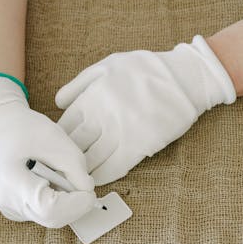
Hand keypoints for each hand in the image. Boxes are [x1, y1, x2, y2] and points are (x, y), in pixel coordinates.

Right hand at [0, 77, 96, 227]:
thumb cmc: (23, 129)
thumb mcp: (56, 139)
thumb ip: (76, 168)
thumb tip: (87, 191)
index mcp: (10, 181)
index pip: (49, 209)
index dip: (75, 205)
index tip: (90, 193)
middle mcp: (6, 201)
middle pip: (51, 217)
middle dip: (74, 203)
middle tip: (80, 181)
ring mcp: (9, 208)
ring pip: (50, 217)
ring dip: (65, 201)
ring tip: (58, 174)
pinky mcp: (15, 210)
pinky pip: (43, 214)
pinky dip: (55, 200)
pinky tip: (49, 180)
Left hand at [55, 35, 235, 185]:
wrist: (184, 79)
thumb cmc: (146, 70)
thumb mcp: (108, 65)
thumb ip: (80, 83)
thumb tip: (58, 103)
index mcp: (92, 95)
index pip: (65, 126)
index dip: (59, 140)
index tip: (60, 148)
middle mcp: (102, 115)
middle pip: (75, 145)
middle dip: (68, 158)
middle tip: (65, 167)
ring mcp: (120, 132)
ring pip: (92, 160)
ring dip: (83, 171)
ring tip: (78, 177)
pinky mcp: (139, 145)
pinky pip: (114, 167)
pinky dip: (103, 175)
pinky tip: (97, 178)